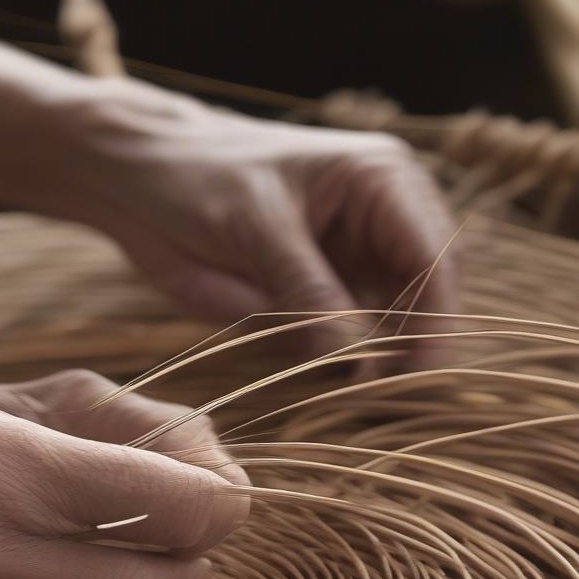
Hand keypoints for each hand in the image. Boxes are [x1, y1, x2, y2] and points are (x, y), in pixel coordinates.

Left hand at [61, 80, 458, 363]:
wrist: (140, 179)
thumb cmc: (197, 179)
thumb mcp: (256, 230)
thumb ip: (308, 291)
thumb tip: (355, 356)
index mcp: (382, 180)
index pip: (435, 256)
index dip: (438, 317)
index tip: (422, 373)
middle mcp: (382, 220)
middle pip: (426, 294)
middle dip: (413, 345)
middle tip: (386, 396)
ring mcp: (352, 259)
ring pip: (391, 322)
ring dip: (381, 361)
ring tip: (360, 399)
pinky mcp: (319, 292)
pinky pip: (346, 337)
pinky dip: (344, 363)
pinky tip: (336, 388)